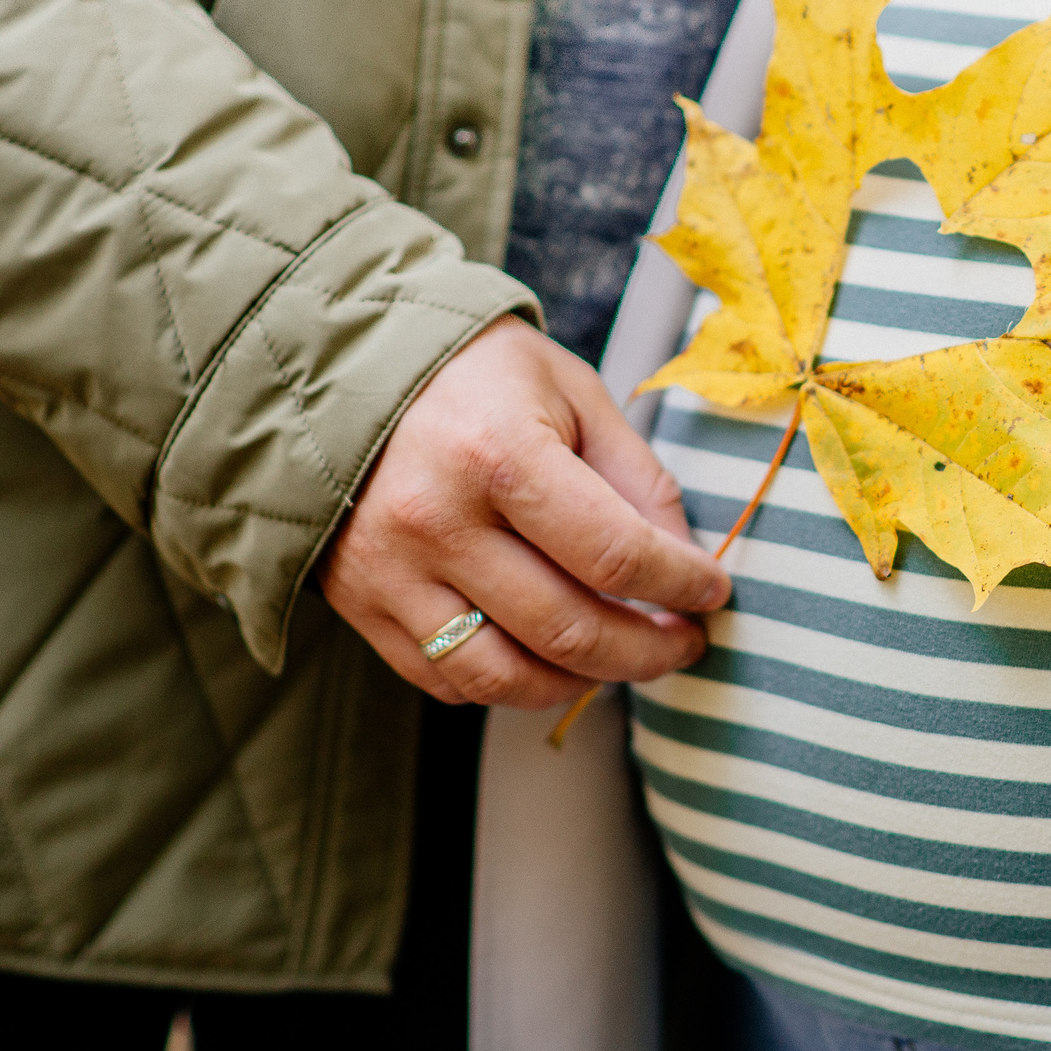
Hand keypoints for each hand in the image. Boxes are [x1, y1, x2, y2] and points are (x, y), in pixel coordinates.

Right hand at [322, 316, 728, 707]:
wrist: (337, 365)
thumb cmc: (474, 372)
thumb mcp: (572, 393)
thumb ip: (635, 476)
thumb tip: (684, 557)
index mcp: (500, 454)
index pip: (615, 555)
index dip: (680, 585)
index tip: (712, 593)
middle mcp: (439, 522)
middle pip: (569, 631)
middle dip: (648, 652)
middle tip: (684, 644)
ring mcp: (392, 572)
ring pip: (506, 677)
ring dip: (583, 684)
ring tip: (622, 661)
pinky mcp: (361, 605)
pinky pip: (446, 680)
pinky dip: (509, 684)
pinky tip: (547, 657)